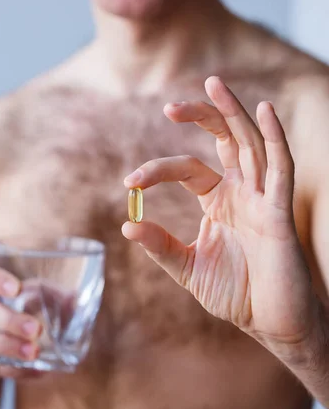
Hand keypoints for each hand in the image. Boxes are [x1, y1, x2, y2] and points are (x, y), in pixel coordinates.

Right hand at [0, 260, 42, 378]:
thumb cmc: (0, 302)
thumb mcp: (16, 291)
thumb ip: (44, 291)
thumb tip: (75, 298)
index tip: (18, 289)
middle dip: (8, 320)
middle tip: (36, 329)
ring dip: (6, 345)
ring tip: (34, 352)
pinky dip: (7, 367)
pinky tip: (31, 369)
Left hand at [122, 76, 315, 352]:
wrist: (272, 325)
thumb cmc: (236, 294)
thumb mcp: (189, 268)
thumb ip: (161, 246)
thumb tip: (126, 224)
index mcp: (220, 200)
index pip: (188, 169)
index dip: (157, 170)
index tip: (129, 182)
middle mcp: (242, 191)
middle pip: (224, 139)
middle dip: (201, 116)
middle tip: (168, 106)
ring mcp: (263, 198)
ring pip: (251, 143)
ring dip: (233, 112)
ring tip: (213, 83)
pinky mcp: (281, 212)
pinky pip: (281, 168)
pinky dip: (275, 138)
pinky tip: (264, 111)